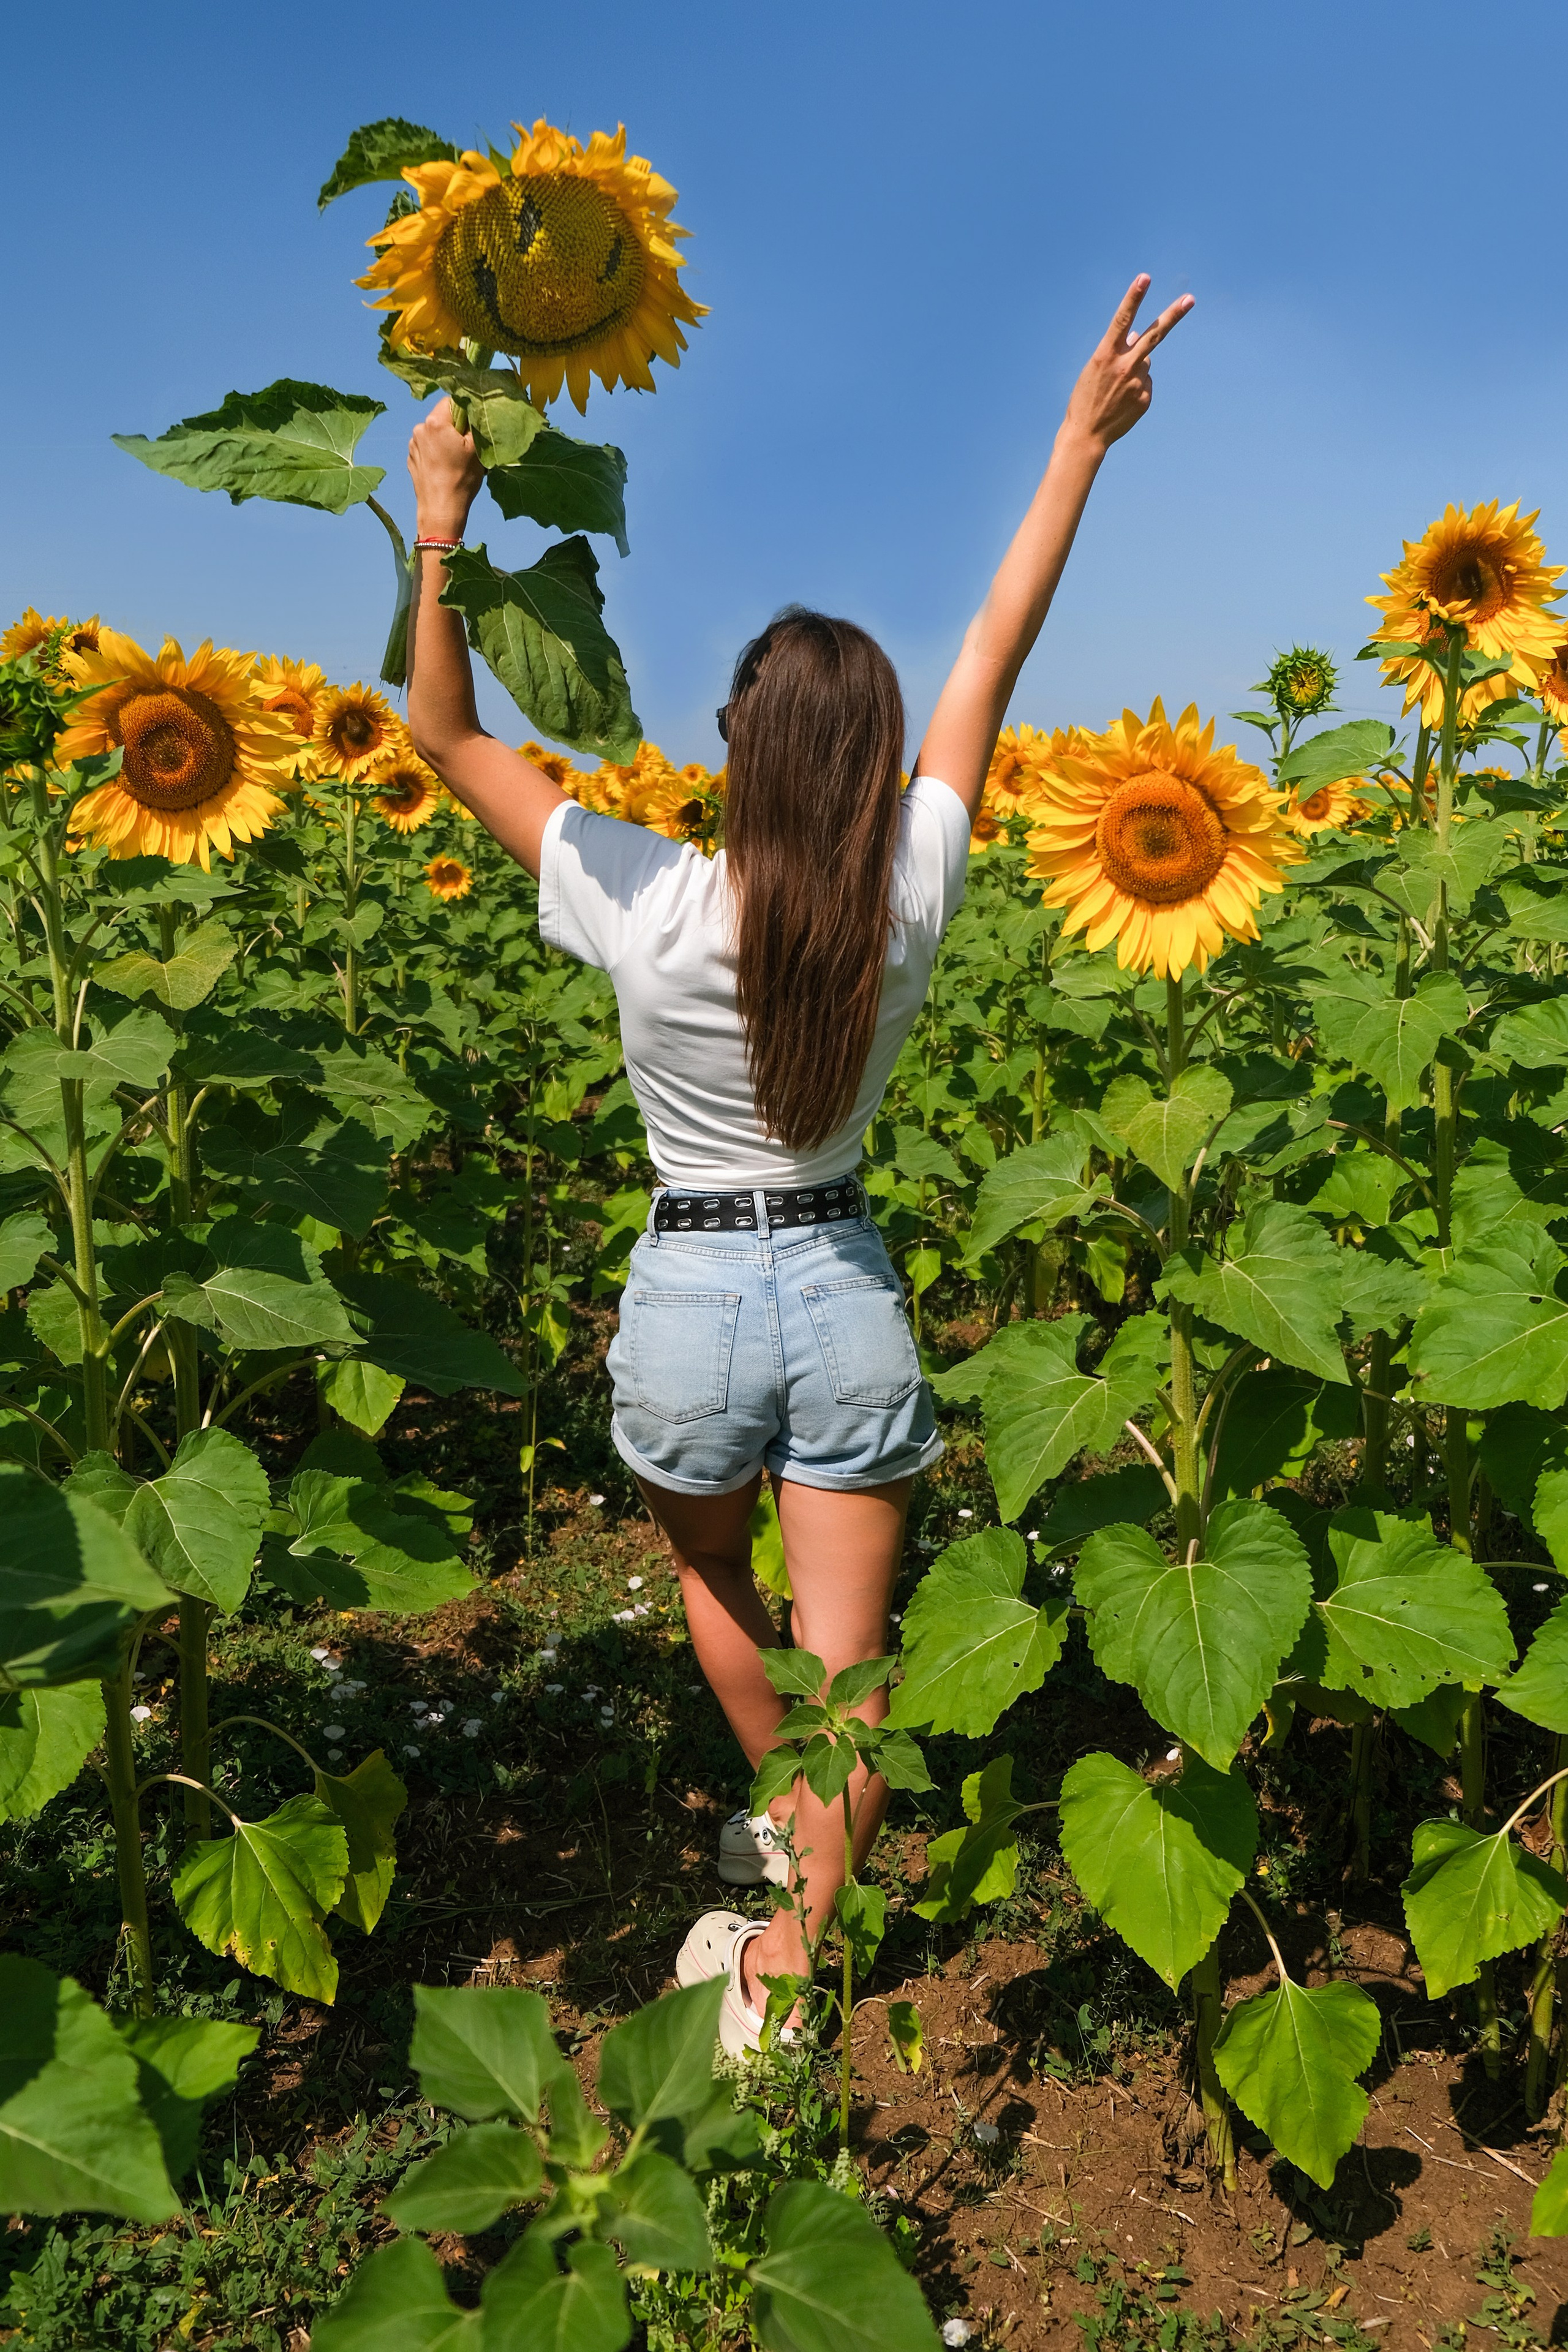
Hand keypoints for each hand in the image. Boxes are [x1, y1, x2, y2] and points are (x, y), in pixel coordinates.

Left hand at [407, 396, 483, 538]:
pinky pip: (427, 447)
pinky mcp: (411, 458)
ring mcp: (413, 444)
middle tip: (467, 447)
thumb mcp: (477, 449)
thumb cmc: (461, 480)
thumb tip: (478, 410)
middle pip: (442, 418)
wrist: (441, 510)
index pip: (452, 401)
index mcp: (435, 422)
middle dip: (455, 428)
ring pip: (434, 433)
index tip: (473, 427)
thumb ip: (476, 424)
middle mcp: (419, 428)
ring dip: (445, 440)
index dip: (466, 411)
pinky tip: (445, 468)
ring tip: (456, 461)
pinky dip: (436, 452)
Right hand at [1060, 275, 1193, 454]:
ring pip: (1146, 362)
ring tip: (1116, 390)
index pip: (1121, 320)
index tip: (1144, 278)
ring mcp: (1137, 382)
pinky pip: (1146, 382)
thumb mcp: (1095, 368)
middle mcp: (1124, 366)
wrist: (1087, 435)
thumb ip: (1116, 350)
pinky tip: (1122, 401)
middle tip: (1190, 299)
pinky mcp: (1146, 397)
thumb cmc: (1086, 398)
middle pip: (1154, 335)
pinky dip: (1136, 388)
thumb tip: (1134, 336)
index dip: (1133, 298)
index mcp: (1105, 355)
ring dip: (1134, 369)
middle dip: (1173, 316)